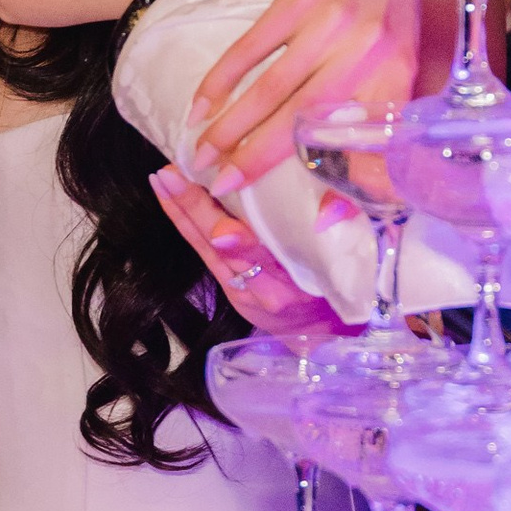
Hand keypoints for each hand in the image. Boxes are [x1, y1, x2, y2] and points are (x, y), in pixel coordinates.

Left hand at [150, 167, 341, 336]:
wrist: (323, 334)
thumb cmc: (340, 283)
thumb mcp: (348, 259)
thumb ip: (342, 230)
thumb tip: (334, 202)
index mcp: (300, 279)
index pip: (265, 255)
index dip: (241, 238)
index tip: (219, 208)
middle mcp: (267, 287)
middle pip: (225, 250)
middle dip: (196, 211)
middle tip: (171, 175)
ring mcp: (245, 290)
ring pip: (208, 249)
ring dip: (182, 212)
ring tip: (162, 179)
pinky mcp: (232, 291)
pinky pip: (203, 255)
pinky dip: (185, 225)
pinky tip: (168, 198)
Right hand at [180, 0, 425, 188]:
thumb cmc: (385, 12)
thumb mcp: (397, 67)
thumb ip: (377, 128)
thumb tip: (337, 209)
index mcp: (397, 77)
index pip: (375, 143)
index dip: (352, 185)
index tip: (319, 220)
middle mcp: (367, 52)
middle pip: (303, 121)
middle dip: (256, 160)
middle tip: (220, 189)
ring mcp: (332, 23)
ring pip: (271, 90)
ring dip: (230, 126)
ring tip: (200, 154)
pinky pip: (252, 48)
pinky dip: (221, 79)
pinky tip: (200, 104)